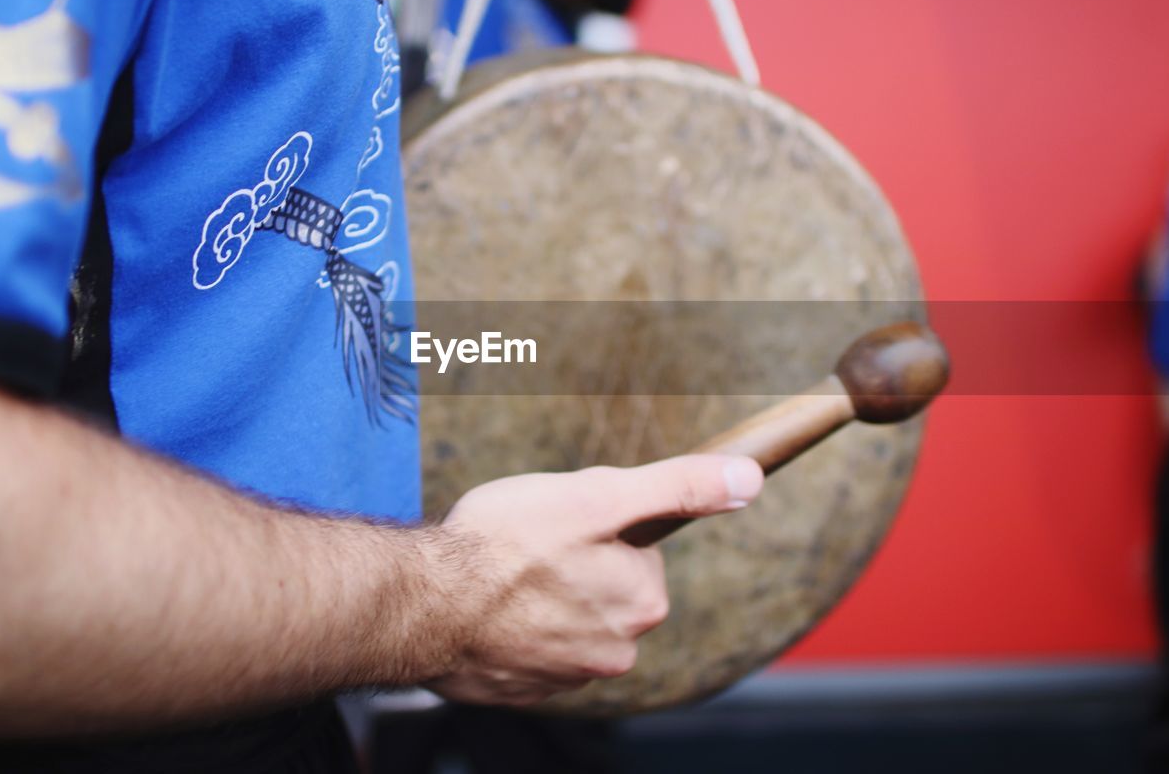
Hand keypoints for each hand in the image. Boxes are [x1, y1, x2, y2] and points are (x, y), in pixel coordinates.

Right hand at [424, 454, 763, 706]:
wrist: (421, 603)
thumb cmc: (504, 544)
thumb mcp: (600, 496)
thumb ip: (678, 487)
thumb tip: (748, 478)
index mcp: (642, 601)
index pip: (638, 550)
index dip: (600, 523)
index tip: (564, 521)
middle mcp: (614, 650)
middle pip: (604, 585)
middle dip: (573, 561)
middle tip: (528, 543)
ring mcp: (565, 676)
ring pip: (566, 617)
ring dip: (540, 596)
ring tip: (500, 574)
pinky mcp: (520, 690)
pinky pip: (529, 647)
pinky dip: (512, 627)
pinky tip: (486, 606)